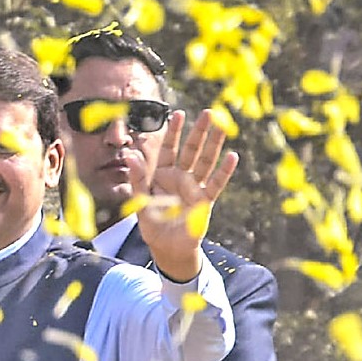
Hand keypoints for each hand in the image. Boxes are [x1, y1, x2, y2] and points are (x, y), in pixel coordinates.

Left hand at [137, 111, 237, 281]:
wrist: (166, 248)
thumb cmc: (152, 224)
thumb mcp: (140, 201)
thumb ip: (136, 178)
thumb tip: (129, 154)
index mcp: (162, 175)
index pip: (169, 149)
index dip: (174, 132)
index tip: (178, 114)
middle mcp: (180, 178)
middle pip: (191, 150)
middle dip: (199, 132)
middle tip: (209, 112)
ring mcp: (194, 188)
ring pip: (206, 162)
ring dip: (214, 144)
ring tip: (223, 126)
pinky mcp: (204, 201)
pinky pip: (215, 184)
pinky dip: (224, 171)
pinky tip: (232, 156)